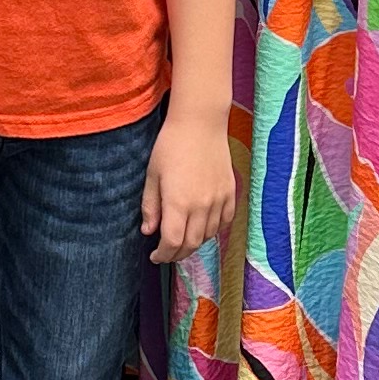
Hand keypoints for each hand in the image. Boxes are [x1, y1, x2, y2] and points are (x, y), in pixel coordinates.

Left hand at [141, 109, 236, 265]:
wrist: (200, 123)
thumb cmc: (171, 145)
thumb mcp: (152, 175)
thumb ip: (150, 206)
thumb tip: (148, 231)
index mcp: (178, 202)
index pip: (172, 242)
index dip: (163, 255)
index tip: (155, 256)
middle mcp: (201, 205)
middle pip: (191, 244)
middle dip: (177, 254)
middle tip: (167, 254)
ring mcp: (219, 199)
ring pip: (208, 235)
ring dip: (194, 243)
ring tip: (182, 240)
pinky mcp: (230, 192)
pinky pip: (225, 221)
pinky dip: (213, 230)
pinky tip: (203, 228)